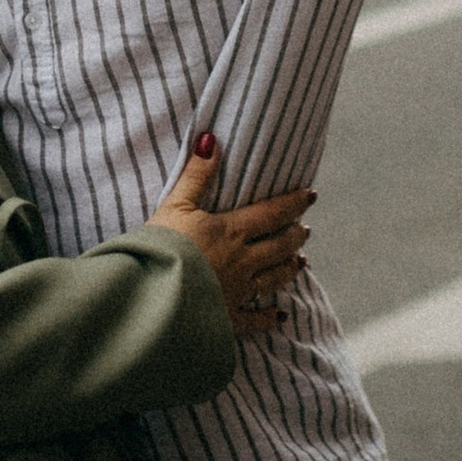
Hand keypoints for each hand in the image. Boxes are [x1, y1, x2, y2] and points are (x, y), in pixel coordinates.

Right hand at [151, 135, 314, 338]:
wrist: (150, 296)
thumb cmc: (159, 247)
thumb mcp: (175, 204)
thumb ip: (196, 175)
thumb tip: (210, 140)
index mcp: (231, 232)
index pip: (272, 213)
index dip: (294, 203)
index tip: (311, 195)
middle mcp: (242, 262)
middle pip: (279, 247)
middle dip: (295, 236)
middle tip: (305, 230)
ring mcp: (237, 293)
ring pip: (273, 279)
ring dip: (289, 269)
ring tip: (301, 262)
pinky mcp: (226, 320)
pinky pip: (254, 320)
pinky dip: (269, 318)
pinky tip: (279, 317)